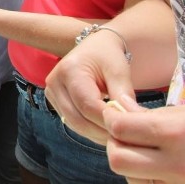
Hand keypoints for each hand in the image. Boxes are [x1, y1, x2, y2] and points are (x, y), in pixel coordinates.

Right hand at [45, 29, 136, 144]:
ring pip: (74, 124)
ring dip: (96, 134)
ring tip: (118, 135)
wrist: (94, 47)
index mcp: (69, 70)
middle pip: (78, 118)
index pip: (88, 105)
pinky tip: (105, 130)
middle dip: (102, 131)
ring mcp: (51, 93)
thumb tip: (133, 120)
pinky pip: (72, 123)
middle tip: (126, 138)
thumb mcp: (119, 70)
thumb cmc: (108, 56)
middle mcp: (54, 82)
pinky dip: (90, 130)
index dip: (108, 121)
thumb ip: (124, 95)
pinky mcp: (54, 101)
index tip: (130, 130)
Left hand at [103, 101, 184, 182]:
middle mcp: (176, 164)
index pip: (120, 128)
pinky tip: (159, 167)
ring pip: (132, 179)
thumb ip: (154, 115)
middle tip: (124, 134)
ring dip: (130, 164)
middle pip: (118, 159)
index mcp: (175, 133)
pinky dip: (148, 179)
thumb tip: (121, 109)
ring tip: (144, 151)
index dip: (111, 117)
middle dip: (114, 143)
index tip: (114, 112)